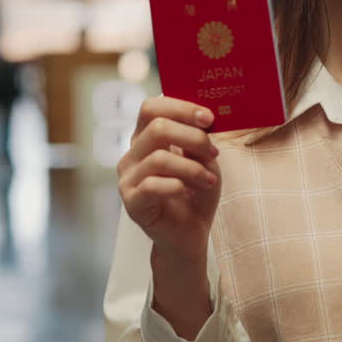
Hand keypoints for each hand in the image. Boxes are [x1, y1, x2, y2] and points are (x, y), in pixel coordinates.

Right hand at [117, 96, 221, 267]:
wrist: (190, 234)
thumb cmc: (196, 192)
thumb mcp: (203, 160)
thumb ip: (198, 139)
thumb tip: (205, 119)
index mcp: (146, 138)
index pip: (151, 108)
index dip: (181, 108)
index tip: (208, 118)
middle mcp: (132, 154)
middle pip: (157, 128)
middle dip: (193, 137)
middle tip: (214, 152)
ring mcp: (128, 178)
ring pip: (160, 158)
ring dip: (193, 168)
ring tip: (209, 181)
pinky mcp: (131, 202)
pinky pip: (153, 186)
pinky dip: (179, 187)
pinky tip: (191, 193)